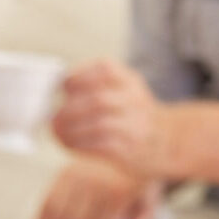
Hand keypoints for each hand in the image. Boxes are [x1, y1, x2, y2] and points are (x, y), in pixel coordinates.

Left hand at [50, 61, 170, 179]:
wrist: (167, 142)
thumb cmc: (132, 115)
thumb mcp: (122, 90)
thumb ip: (93, 87)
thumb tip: (51, 95)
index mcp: (130, 80)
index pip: (105, 69)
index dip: (79, 77)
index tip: (63, 88)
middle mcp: (136, 100)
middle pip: (99, 100)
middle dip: (70, 110)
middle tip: (53, 118)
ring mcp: (135, 125)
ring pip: (100, 125)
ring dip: (72, 130)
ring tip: (58, 133)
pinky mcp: (131, 149)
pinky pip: (102, 146)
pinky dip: (81, 145)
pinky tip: (70, 144)